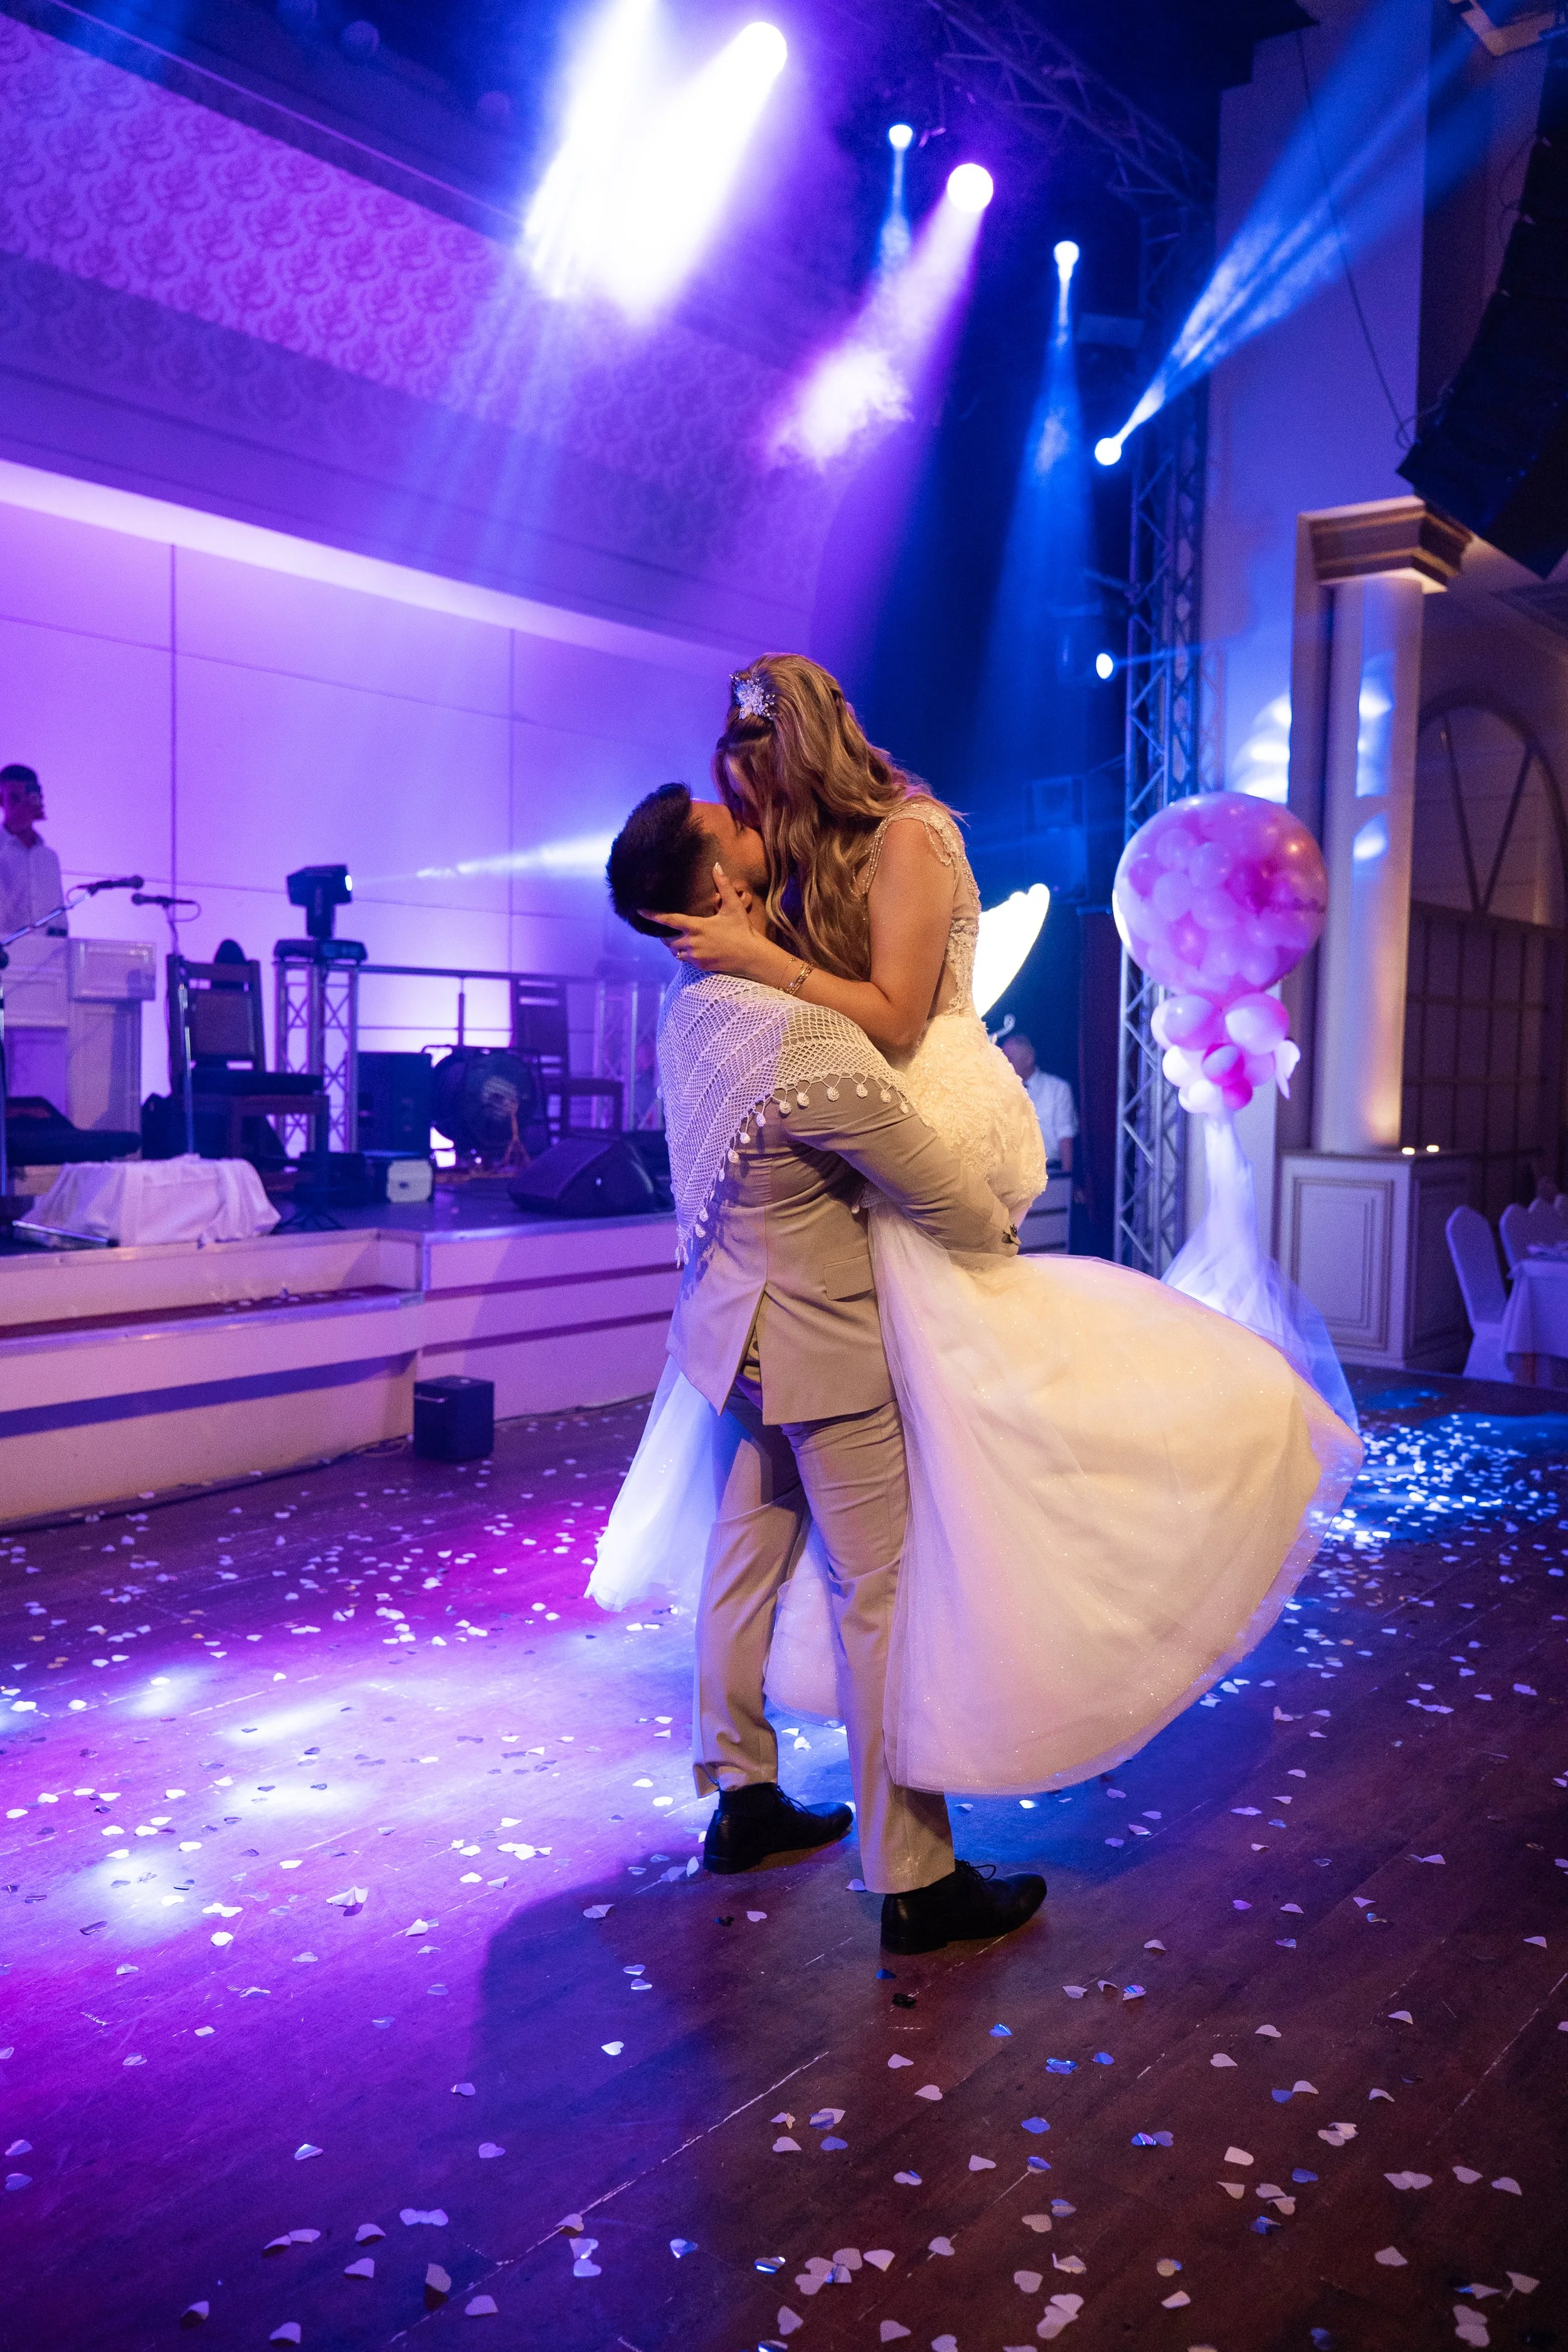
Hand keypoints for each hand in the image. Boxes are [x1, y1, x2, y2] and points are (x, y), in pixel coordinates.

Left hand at [641, 865, 773, 980]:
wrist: (750, 957)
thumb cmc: (742, 929)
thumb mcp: (734, 906)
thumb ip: (724, 885)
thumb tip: (717, 866)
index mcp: (697, 926)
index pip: (669, 920)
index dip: (652, 915)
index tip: (639, 911)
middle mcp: (692, 942)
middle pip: (668, 939)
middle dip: (665, 936)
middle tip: (666, 930)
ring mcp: (695, 956)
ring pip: (675, 951)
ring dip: (675, 946)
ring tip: (679, 939)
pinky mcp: (700, 966)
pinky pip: (685, 960)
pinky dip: (686, 954)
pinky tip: (693, 949)